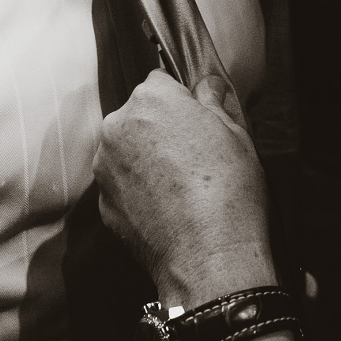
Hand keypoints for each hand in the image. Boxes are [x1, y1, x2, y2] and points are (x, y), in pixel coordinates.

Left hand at [93, 70, 275, 306]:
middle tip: (192, 157)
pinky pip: (121, 185)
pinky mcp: (103, 202)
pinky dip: (137, 191)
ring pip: (126, 150)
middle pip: (138, 115)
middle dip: (159, 129)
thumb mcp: (237, 134)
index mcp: (151, 99)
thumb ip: (214, 101)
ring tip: (180, 187)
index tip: (197, 123)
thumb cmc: (228, 191)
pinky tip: (166, 208)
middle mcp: (118, 126)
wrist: (209, 257)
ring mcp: (106, 166)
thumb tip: (206, 87)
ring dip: (144, 160)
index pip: (160, 83)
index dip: (182, 102)